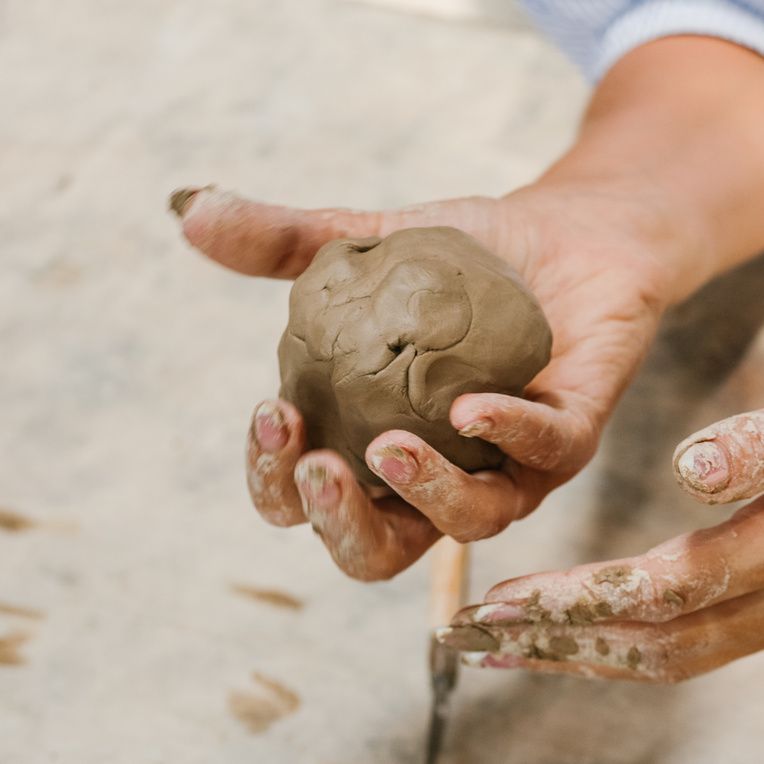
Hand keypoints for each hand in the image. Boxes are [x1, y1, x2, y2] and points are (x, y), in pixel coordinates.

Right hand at [179, 182, 671, 580]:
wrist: (570, 231)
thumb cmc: (465, 260)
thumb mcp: (365, 245)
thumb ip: (284, 243)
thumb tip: (191, 212)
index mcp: (372, 452)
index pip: (307, 503)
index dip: (278, 483)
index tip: (271, 417)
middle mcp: (439, 480)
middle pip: (377, 550)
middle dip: (341, 522)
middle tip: (319, 469)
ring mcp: (509, 469)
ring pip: (467, 522)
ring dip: (423, 493)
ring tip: (389, 448)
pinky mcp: (572, 437)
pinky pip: (542, 455)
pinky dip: (506, 435)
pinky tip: (470, 410)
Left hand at [440, 290, 763, 676]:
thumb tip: (695, 469)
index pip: (660, 591)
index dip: (572, 606)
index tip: (495, 602)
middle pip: (651, 647)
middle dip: (555, 647)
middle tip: (465, 639)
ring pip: (674, 656)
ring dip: (586, 657)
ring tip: (506, 648)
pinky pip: (702, 642)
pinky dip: (634, 644)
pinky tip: (593, 632)